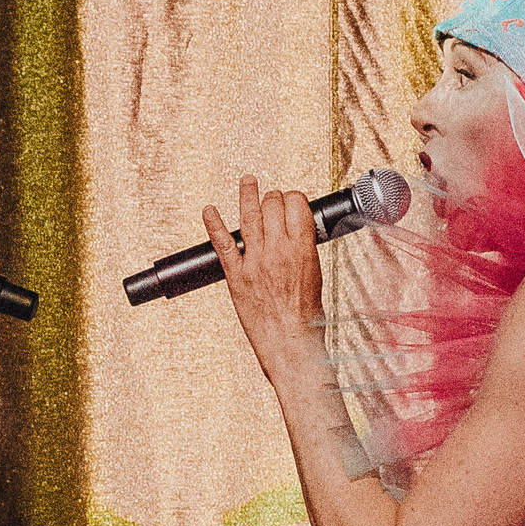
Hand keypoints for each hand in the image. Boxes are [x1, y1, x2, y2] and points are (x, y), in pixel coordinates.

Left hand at [203, 173, 322, 375]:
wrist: (291, 344)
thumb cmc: (307, 317)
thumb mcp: (315, 275)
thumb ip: (304, 251)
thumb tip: (297, 233)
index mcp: (302, 250)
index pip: (296, 205)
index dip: (293, 198)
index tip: (291, 201)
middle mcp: (277, 251)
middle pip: (272, 206)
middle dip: (273, 198)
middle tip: (273, 200)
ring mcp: (255, 263)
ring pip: (249, 217)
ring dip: (247, 195)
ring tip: (247, 181)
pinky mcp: (237, 277)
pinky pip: (223, 245)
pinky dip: (214, 225)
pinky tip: (209, 211)